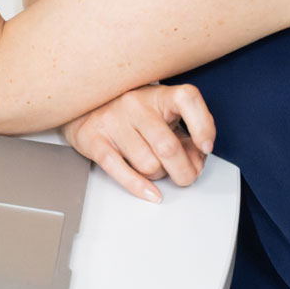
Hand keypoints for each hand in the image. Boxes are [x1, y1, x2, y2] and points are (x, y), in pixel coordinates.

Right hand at [60, 83, 214, 202]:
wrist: (83, 106)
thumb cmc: (130, 115)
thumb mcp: (162, 118)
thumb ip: (185, 139)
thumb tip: (195, 163)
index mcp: (157, 95)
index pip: (187, 99)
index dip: (203, 126)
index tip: (205, 146)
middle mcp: (135, 104)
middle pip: (169, 147)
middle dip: (183, 171)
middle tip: (184, 176)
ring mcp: (113, 121)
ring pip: (148, 165)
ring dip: (157, 175)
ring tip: (154, 167)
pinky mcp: (94, 139)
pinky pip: (120, 171)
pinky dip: (140, 187)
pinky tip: (151, 192)